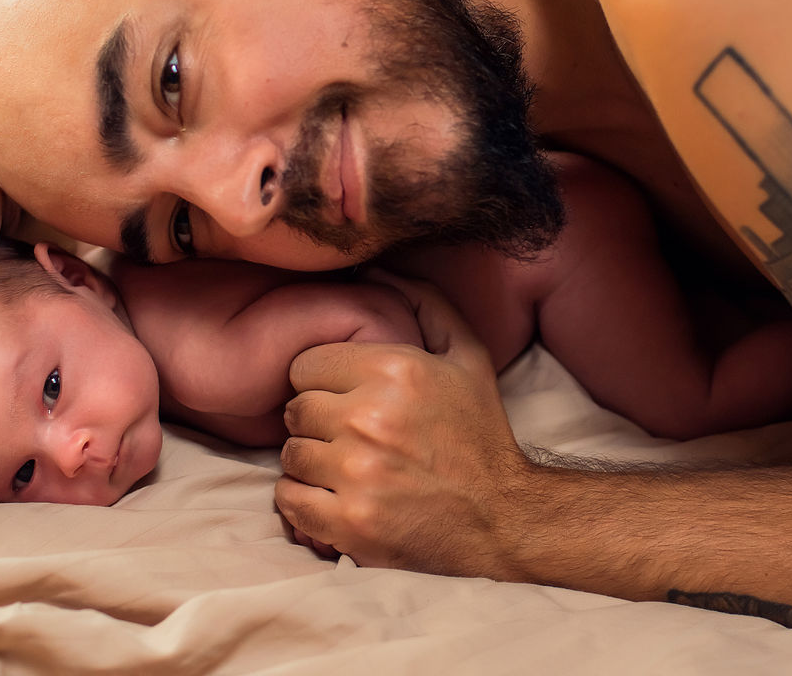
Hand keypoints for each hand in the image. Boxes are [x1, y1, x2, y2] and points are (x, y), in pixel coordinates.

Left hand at [274, 271, 532, 576]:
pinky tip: (336, 498)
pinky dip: (304, 502)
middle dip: (316, 422)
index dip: (321, 382)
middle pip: (294, 410)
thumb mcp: (468, 356)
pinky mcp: (350, 523)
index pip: (304, 366)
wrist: (502, 518)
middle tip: (347, 436)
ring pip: (289, 456)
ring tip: (346, 468)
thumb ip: (425, 304)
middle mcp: (370, 418)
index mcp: (394, 370)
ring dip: (311, 463)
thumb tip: (376, 268)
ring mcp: (357, 474)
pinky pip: (289, 500)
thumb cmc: (479, 434)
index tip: (344, 399)